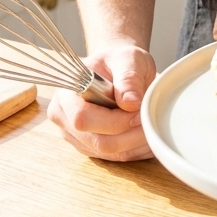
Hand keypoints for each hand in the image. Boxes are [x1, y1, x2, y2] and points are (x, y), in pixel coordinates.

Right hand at [47, 42, 156, 161]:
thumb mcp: (129, 59)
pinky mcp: (90, 146)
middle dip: (129, 135)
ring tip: (153, 126)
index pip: (83, 118)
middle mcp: (64, 117)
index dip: (115, 120)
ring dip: (135, 144)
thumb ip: (128, 78)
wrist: (118, 67)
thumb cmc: (120, 60)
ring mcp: (75, 135)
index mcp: (66, 93)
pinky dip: (135, 149)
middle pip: (97, 141)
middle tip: (152, 122)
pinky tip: (148, 135)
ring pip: (108, 153)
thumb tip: (130, 103)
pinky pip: (114, 157)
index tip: (139, 111)